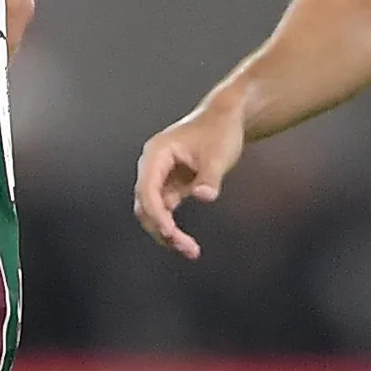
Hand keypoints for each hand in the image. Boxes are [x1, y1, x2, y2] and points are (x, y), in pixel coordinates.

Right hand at [133, 104, 243, 258]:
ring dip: (166, 232)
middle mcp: (153, 166)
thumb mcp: (218, 155)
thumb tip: (204, 197)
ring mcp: (160, 176)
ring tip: (190, 250)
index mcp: (157, 154)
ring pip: (153, 211)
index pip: (147, 188)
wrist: (225, 119)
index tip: (170, 232)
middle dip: (161, 228)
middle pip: (145, 204)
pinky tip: (187, 244)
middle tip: (186, 248)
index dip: (156, 213)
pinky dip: (173, 227)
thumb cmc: (219, 131)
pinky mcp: (170, 185)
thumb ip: (210, 178)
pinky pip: (165, 211)